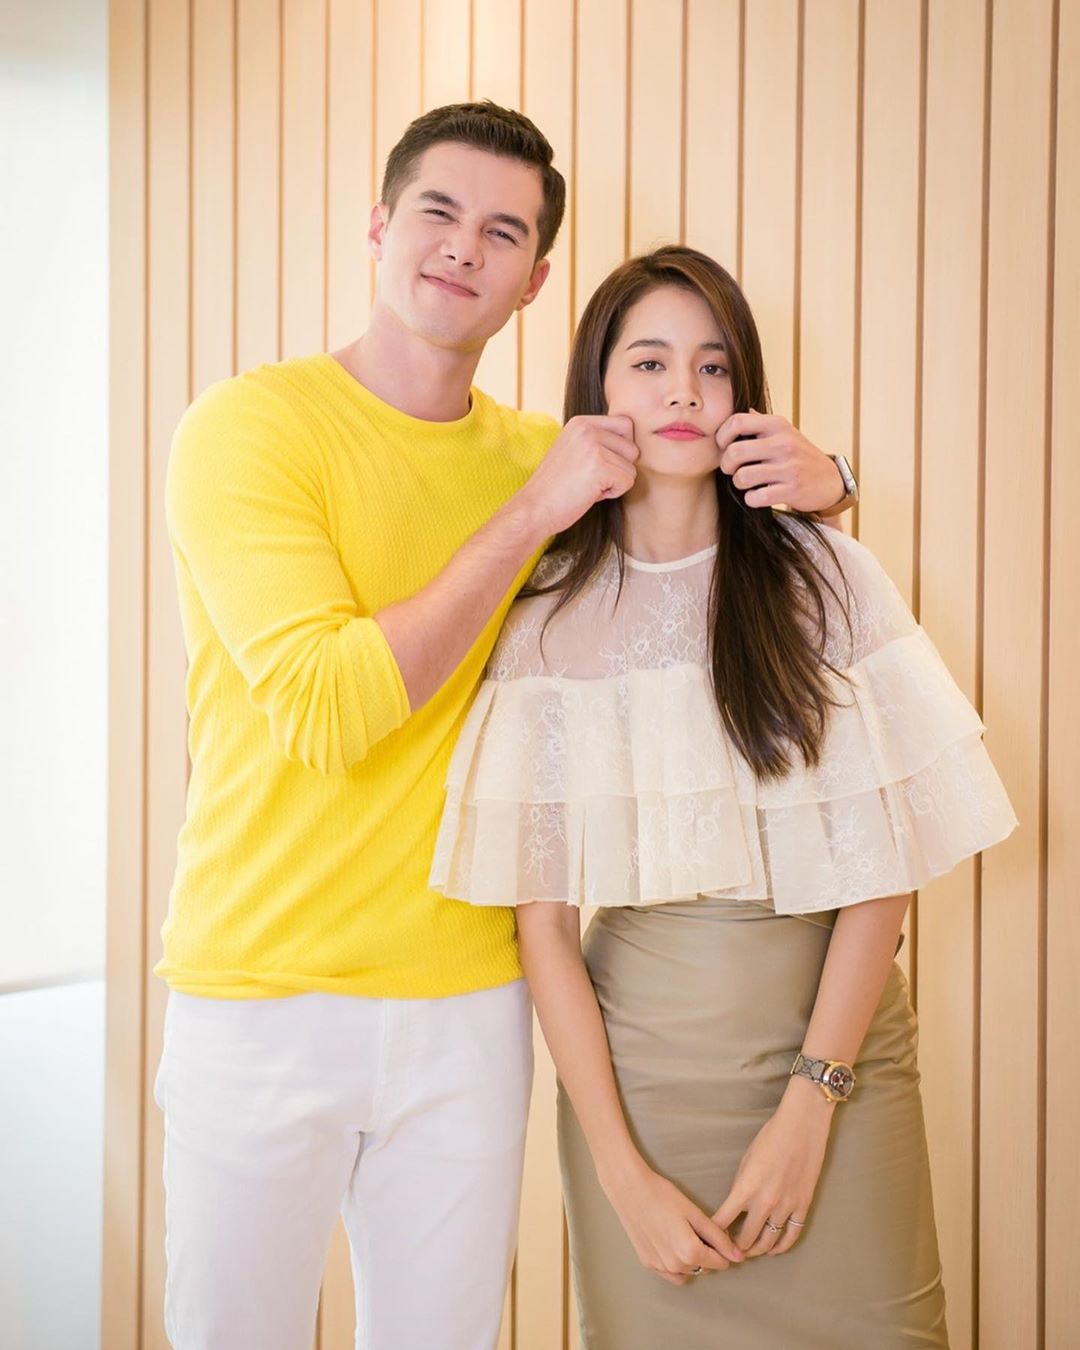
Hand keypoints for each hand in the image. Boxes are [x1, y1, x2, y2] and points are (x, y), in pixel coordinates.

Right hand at [516, 415, 639, 540]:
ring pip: (631, 467)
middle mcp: (587, 428)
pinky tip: (589, 493)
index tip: (598, 464)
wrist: (533, 509)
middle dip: (618, 468)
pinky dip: (612, 493)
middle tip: (591, 478)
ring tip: (588, 486)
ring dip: (614, 482)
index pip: (625, 424)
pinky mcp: (600, 467)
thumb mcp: (574, 452)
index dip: (620, 449)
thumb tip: (633, 445)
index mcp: (580, 422)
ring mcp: (593, 446)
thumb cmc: (555, 488)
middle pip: (632, 447)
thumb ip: (598, 442)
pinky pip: (628, 481)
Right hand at [602, 1156, 744, 1285]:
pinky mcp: (648, 1264)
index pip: (720, 1262)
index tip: (717, 1233)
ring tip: (683, 1233)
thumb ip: (718, 1237)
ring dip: (692, 1259)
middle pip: (705, 1267)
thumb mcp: (694, 1213)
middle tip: (698, 1228)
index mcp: (690, 1252)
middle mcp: (676, 1266)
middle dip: (708, 1252)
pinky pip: (671, 1273)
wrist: (629, 1190)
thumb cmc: (663, 1195)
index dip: (723, 1247)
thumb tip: (738, 1256)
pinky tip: (670, 1242)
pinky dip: (676, 1263)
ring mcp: (660, 1267)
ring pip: (688, 1271)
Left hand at [711, 1076, 834, 1257]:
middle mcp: (765, 1203)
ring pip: (768, 1242)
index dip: (714, 1235)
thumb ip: (740, 1186)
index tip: (710, 1240)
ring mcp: (786, 1207)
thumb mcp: (746, 1160)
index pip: (723, 1222)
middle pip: (746, 1239)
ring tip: (748, 1251)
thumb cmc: (770, 1137)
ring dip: (757, 1250)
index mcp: (745, 1188)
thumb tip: (736, 1208)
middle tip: (728, 1250)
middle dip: (734, 1247)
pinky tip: (774, 1249)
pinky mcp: (803, 1206)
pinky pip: (791, 1236)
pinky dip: (781, 1247)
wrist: (802, 1127)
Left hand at [716, 412, 844, 513]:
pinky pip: (756, 497)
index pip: (737, 421)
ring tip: (746, 482)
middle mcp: (784, 443)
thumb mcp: (783, 432)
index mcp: (778, 425)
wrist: (829, 480)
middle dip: (726, 465)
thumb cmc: (798, 455)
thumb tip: (735, 408)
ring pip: (742, 477)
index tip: (723, 447)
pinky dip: (751, 499)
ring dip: (739, 483)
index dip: (722, 436)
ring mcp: (789, 467)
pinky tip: (757, 495)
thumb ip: (759, 422)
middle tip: (732, 469)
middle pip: (734, 452)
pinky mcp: (792, 489)